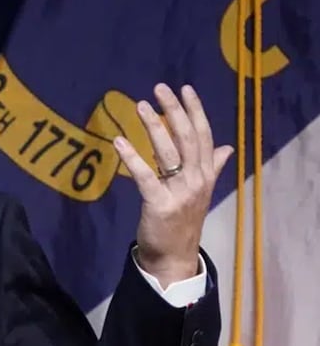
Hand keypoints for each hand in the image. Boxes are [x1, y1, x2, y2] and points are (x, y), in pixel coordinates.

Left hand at [113, 83, 232, 287]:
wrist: (174, 257)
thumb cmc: (183, 222)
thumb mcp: (202, 192)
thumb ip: (212, 167)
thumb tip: (226, 148)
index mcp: (206, 174)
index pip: (203, 135)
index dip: (195, 111)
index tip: (185, 88)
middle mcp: (197, 179)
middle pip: (187, 138)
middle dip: (174, 110)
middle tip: (159, 88)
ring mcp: (180, 192)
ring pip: (168, 152)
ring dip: (154, 126)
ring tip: (141, 105)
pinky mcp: (160, 204)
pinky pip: (145, 177)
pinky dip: (132, 158)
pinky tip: (119, 141)